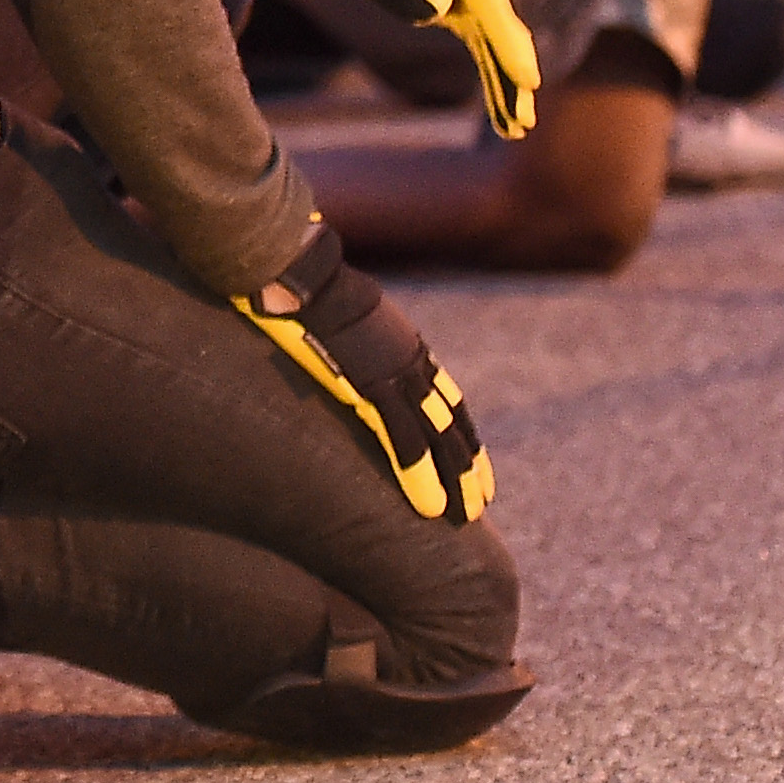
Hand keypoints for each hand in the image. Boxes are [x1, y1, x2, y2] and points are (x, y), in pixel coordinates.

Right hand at [235, 227, 491, 525]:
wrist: (301, 268)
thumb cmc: (305, 281)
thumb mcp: (339, 308)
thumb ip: (347, 330)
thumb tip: (330, 338)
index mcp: (402, 344)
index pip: (445, 395)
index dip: (461, 429)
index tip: (474, 457)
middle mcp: (408, 360)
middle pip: (451, 420)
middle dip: (468, 462)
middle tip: (482, 499)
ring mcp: (393, 374)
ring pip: (438, 437)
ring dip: (454, 479)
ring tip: (465, 514)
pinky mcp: (371, 387)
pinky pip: (403, 440)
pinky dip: (420, 476)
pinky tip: (430, 506)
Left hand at [251, 0, 536, 136]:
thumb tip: (442, 11)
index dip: (508, 42)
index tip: (528, 80)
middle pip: (498, 24)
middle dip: (512, 72)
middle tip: (522, 121)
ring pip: (491, 37)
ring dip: (504, 80)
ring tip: (516, 127)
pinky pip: (476, 38)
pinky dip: (487, 68)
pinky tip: (499, 104)